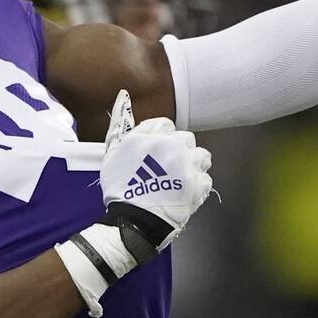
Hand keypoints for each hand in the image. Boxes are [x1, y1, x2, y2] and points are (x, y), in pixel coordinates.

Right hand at [53, 90, 211, 315]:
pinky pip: (206, 178)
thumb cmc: (119, 188)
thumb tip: (123, 95)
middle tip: (165, 169)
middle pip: (186, 139)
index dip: (160, 139)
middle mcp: (173, 146)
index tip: (153, 154)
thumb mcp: (112, 152)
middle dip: (178, 151)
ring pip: (201, 156)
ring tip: (179, 179)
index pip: (166, 125)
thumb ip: (119, 123)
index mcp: (152, 136)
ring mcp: (188, 166)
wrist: (133, 221)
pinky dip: (197, 185)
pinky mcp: (198, 185)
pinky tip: (184, 192)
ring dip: (192, 165)